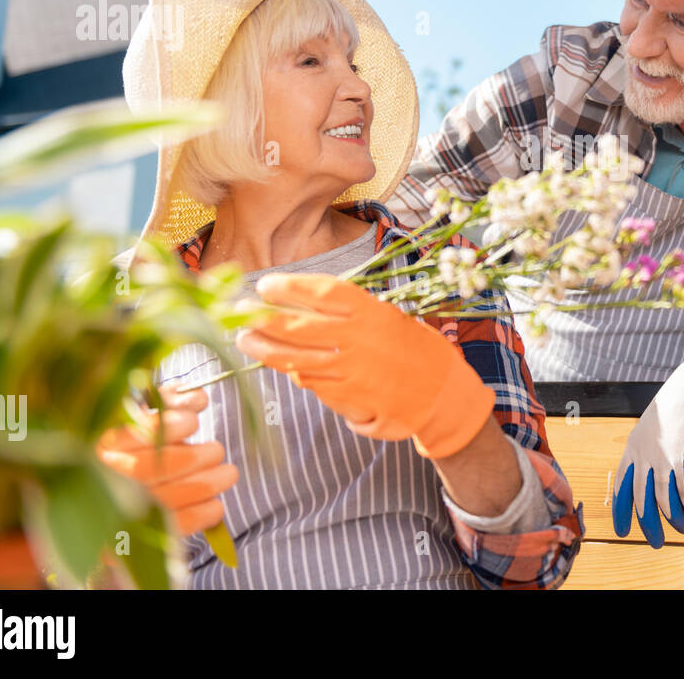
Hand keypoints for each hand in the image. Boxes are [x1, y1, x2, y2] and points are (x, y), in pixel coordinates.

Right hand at [95, 386, 237, 536]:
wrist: (103, 504)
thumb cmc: (134, 448)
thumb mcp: (142, 417)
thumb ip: (167, 402)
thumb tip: (197, 397)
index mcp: (101, 443)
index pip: (131, 434)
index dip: (166, 426)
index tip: (193, 421)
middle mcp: (102, 478)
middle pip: (150, 469)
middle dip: (194, 458)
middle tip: (217, 450)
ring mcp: (115, 512)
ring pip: (163, 500)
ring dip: (206, 485)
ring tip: (228, 473)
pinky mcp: (131, 539)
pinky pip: (169, 529)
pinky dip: (199, 516)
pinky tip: (216, 506)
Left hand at [236, 273, 496, 459]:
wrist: (442, 393)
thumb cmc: (413, 347)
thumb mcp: (388, 317)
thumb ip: (349, 313)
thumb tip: (300, 302)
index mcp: (373, 312)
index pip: (323, 293)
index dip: (290, 287)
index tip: (267, 284)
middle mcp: (361, 341)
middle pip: (300, 327)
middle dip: (265, 319)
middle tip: (241, 314)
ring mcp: (353, 372)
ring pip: (297, 359)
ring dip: (266, 349)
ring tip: (246, 340)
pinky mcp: (348, 399)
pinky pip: (312, 383)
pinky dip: (294, 372)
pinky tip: (282, 365)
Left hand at [612, 354, 683, 548]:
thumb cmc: (674, 409)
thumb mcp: (650, 431)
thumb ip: (649, 457)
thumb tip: (656, 484)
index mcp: (633, 449)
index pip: (622, 486)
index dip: (621, 511)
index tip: (622, 531)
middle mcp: (645, 455)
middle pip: (643, 498)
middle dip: (649, 524)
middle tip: (656, 542)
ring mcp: (665, 455)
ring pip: (665, 498)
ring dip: (674, 517)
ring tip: (682, 527)